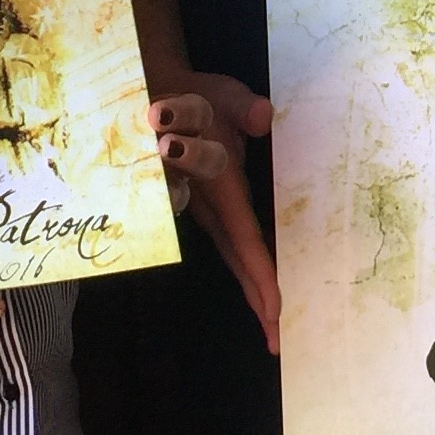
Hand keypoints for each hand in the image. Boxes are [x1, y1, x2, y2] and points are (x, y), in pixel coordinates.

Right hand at [150, 74, 281, 355]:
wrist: (158, 95)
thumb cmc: (194, 95)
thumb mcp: (219, 93)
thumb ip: (241, 106)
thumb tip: (263, 116)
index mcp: (220, 186)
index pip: (244, 238)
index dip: (259, 275)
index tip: (275, 311)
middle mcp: (212, 206)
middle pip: (239, 260)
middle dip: (258, 300)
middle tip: (277, 342)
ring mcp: (208, 210)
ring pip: (235, 257)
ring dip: (252, 291)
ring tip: (273, 328)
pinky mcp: (210, 206)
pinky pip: (232, 244)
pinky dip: (247, 269)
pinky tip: (260, 289)